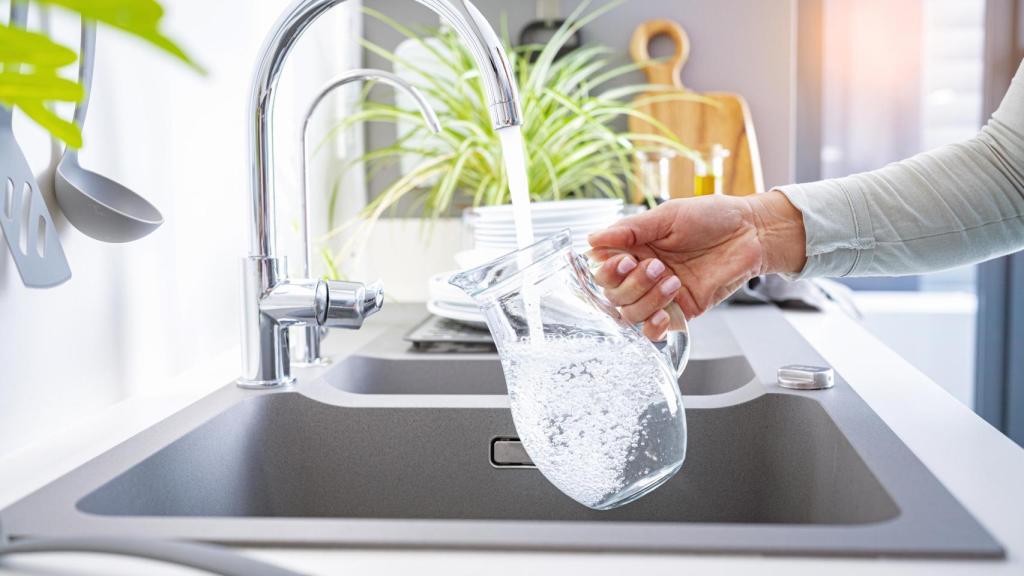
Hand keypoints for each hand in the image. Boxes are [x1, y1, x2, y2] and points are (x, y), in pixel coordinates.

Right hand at [588, 191, 805, 336]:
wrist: (751, 232)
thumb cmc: (712, 217)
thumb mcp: (668, 215)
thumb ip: (631, 229)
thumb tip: (592, 239)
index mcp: (634, 248)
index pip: (602, 269)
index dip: (607, 270)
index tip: (624, 259)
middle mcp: (642, 274)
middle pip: (613, 295)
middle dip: (632, 284)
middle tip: (657, 266)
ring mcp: (660, 294)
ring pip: (630, 314)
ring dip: (647, 300)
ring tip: (672, 280)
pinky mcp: (681, 311)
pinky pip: (654, 331)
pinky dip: (653, 327)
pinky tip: (665, 313)